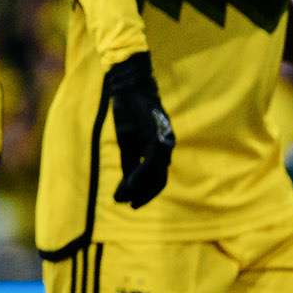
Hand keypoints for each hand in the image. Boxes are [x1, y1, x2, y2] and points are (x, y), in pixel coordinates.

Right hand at [100, 52, 173, 206]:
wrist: (128, 87)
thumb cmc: (128, 111)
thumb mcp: (126, 142)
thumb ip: (129, 163)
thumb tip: (126, 187)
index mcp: (159, 148)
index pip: (156, 178)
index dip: (145, 193)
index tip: (131, 203)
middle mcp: (166, 146)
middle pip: (159, 179)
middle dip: (145, 195)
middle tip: (131, 205)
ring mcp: (164, 141)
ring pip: (156, 173)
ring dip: (142, 188)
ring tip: (127, 198)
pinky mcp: (158, 135)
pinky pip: (152, 161)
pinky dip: (141, 175)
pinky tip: (130, 183)